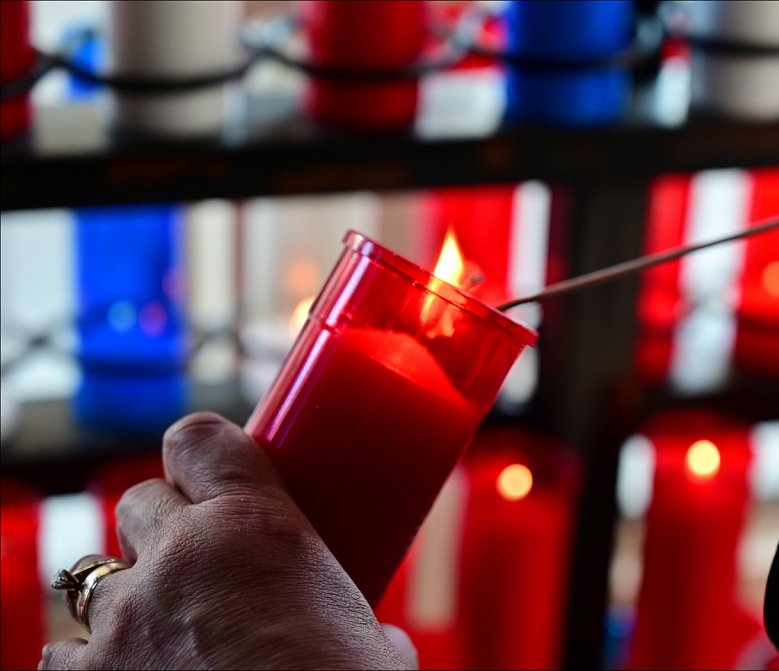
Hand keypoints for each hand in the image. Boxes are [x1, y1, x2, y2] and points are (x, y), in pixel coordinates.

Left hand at [40, 412, 414, 669]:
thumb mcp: (371, 638)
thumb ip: (353, 616)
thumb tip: (377, 638)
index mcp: (254, 527)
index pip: (197, 439)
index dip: (199, 453)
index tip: (212, 474)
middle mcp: (178, 559)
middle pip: (141, 502)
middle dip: (167, 528)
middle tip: (204, 567)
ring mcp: (124, 623)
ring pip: (99, 577)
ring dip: (131, 598)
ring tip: (169, 637)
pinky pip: (67, 654)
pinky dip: (94, 661)